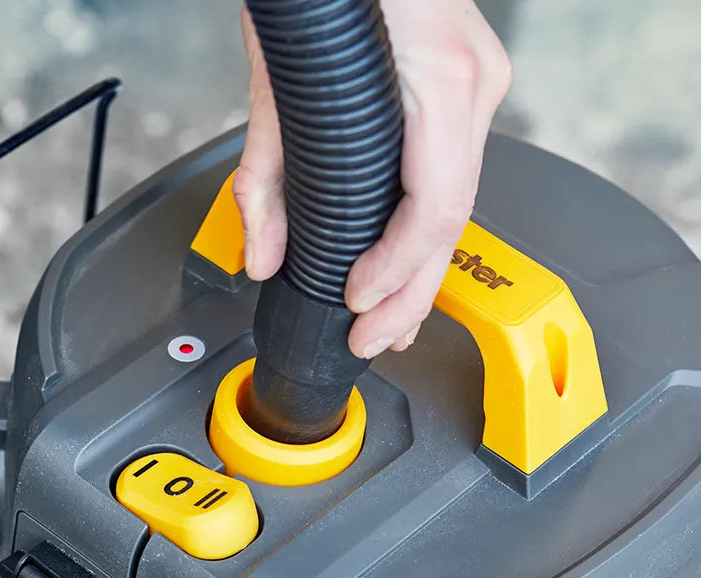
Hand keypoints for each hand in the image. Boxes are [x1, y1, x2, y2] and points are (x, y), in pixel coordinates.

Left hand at [235, 0, 511, 357]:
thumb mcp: (278, 77)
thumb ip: (267, 172)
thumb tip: (262, 254)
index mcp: (442, 81)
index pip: (434, 206)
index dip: (397, 270)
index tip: (359, 304)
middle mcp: (472, 86)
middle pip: (453, 220)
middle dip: (412, 293)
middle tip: (375, 340)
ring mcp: (475, 86)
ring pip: (458, 204)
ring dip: (423, 271)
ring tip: (393, 322)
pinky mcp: (458, 89)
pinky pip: (450, 175)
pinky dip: (424, 228)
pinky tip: (406, 265)